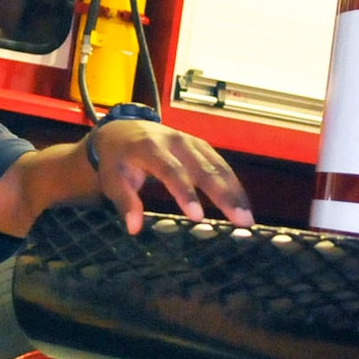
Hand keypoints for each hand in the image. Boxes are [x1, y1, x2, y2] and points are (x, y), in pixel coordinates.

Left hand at [91, 121, 254, 235]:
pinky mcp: (200, 146)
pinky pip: (220, 164)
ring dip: (234, 191)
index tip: (197, 217)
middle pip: (203, 168)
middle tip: (239, 220)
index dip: (185, 193)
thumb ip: (124, 202)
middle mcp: (175, 141)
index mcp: (150, 147)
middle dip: (223, 195)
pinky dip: (233, 184)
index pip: (171, 171)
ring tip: (247, 217)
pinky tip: (243, 203)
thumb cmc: (116, 159)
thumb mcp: (112, 179)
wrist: (122, 130)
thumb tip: (134, 228)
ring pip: (217, 166)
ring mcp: (191, 141)